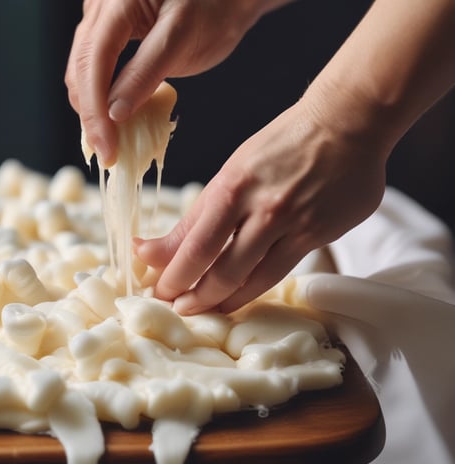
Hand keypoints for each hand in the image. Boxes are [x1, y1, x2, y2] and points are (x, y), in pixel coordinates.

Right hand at [65, 0, 286, 165]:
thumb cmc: (214, 8)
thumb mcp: (182, 40)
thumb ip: (145, 74)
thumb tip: (114, 114)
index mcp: (116, 2)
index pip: (93, 61)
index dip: (96, 111)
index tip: (107, 148)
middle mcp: (100, 7)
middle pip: (80, 70)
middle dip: (91, 116)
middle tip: (110, 154)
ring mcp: (101, 20)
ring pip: (82, 73)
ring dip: (94, 110)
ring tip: (113, 142)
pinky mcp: (109, 33)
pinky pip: (95, 70)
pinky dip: (103, 99)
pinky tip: (116, 121)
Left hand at [135, 97, 390, 314]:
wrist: (346, 123)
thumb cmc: (281, 147)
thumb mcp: (232, 172)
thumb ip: (195, 217)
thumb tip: (148, 249)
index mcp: (231, 186)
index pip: (191, 244)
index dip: (171, 274)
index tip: (156, 288)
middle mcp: (258, 207)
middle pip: (215, 267)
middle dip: (189, 295)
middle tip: (174, 307)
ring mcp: (291, 223)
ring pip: (246, 278)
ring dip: (217, 301)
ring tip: (200, 311)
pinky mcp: (317, 235)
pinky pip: (277, 274)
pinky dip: (250, 293)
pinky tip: (235, 301)